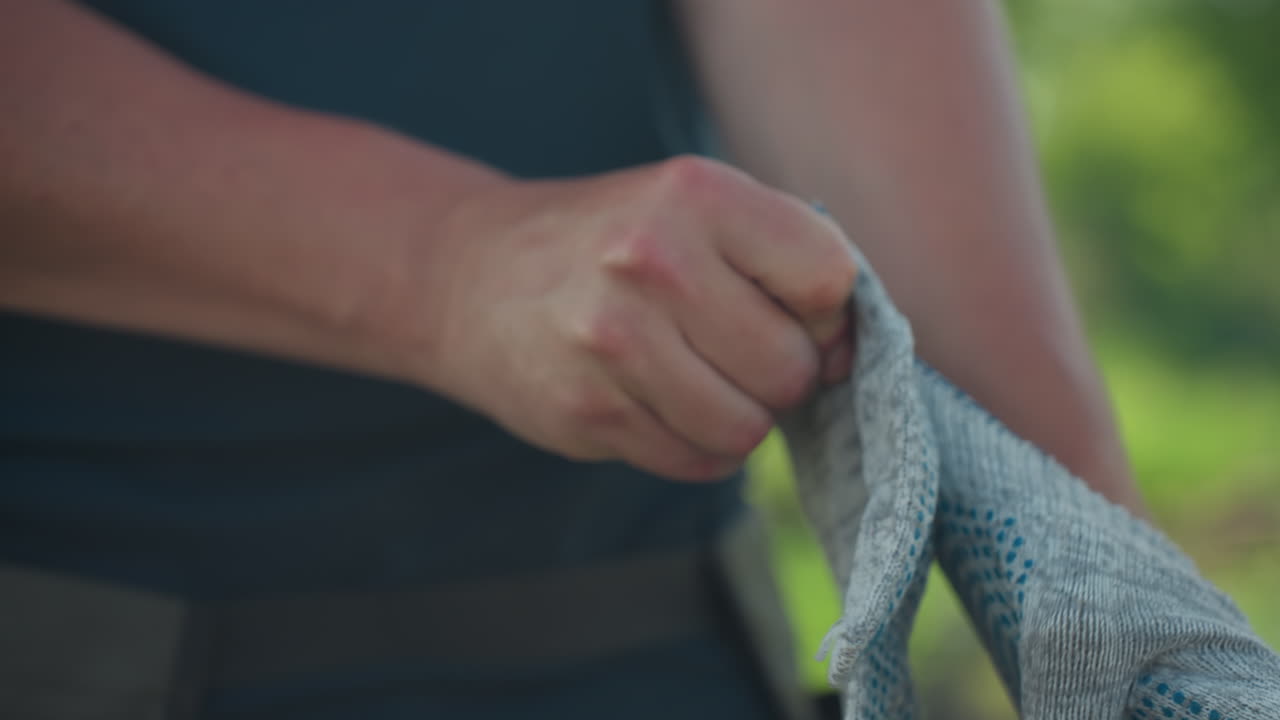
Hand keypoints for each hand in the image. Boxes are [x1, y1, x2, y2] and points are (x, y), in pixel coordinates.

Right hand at [416, 156, 856, 480]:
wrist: (471, 277)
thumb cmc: (609, 242)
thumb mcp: (691, 208)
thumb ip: (781, 259)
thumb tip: (852, 353)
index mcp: (696, 194)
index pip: (829, 280)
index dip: (825, 313)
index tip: (789, 312)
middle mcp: (652, 260)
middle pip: (791, 367)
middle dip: (779, 374)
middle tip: (733, 352)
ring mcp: (613, 341)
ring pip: (748, 429)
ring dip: (738, 418)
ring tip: (696, 380)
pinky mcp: (587, 411)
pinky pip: (697, 463)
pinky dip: (696, 447)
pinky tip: (658, 405)